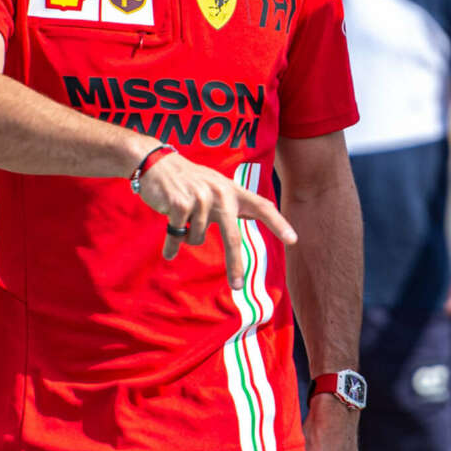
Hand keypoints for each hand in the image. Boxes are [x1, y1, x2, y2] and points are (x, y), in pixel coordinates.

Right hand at [136, 152, 296, 286]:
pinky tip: (168, 247)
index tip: (293, 239)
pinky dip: (172, 245)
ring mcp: (200, 199)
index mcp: (233, 191)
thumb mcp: (218, 184)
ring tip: (181, 218)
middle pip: (232, 237)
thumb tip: (265, 210)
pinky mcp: (180, 205)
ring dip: (187, 236)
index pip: (262, 207)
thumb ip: (237, 200)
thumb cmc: (190, 179)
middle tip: (238, 286)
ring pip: (197, 239)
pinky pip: (178, 237)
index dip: (278, 223)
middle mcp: (220, 194)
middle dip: (235, 265)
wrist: (156, 164)